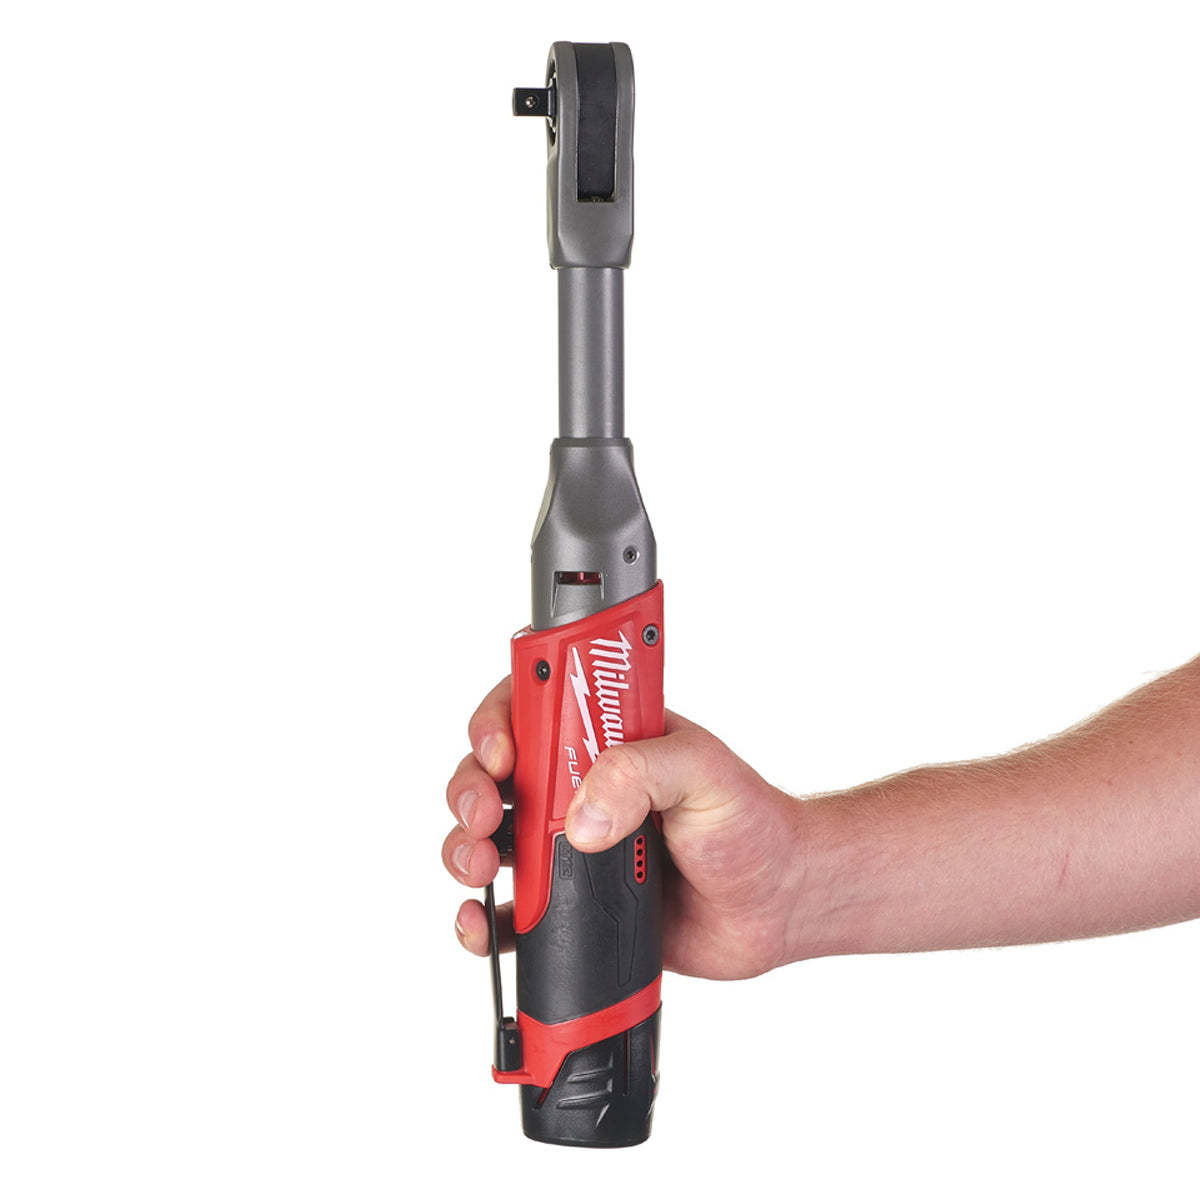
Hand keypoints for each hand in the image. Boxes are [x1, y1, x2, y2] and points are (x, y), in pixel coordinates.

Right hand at [442, 677, 807, 979]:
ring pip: (487, 841)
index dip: (498, 723)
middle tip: (486, 818)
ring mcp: (568, 849)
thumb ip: (643, 773)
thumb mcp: (704, 773)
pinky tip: (481, 925)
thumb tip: (581, 818)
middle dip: (470, 792)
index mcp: (603, 741)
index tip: (501, 755)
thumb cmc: (750, 824)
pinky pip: (507, 913)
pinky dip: (480, 920)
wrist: (776, 905)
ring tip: (480, 869)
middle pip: (491, 776)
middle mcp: (575, 789)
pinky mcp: (569, 906)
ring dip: (463, 851)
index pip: (530, 709)